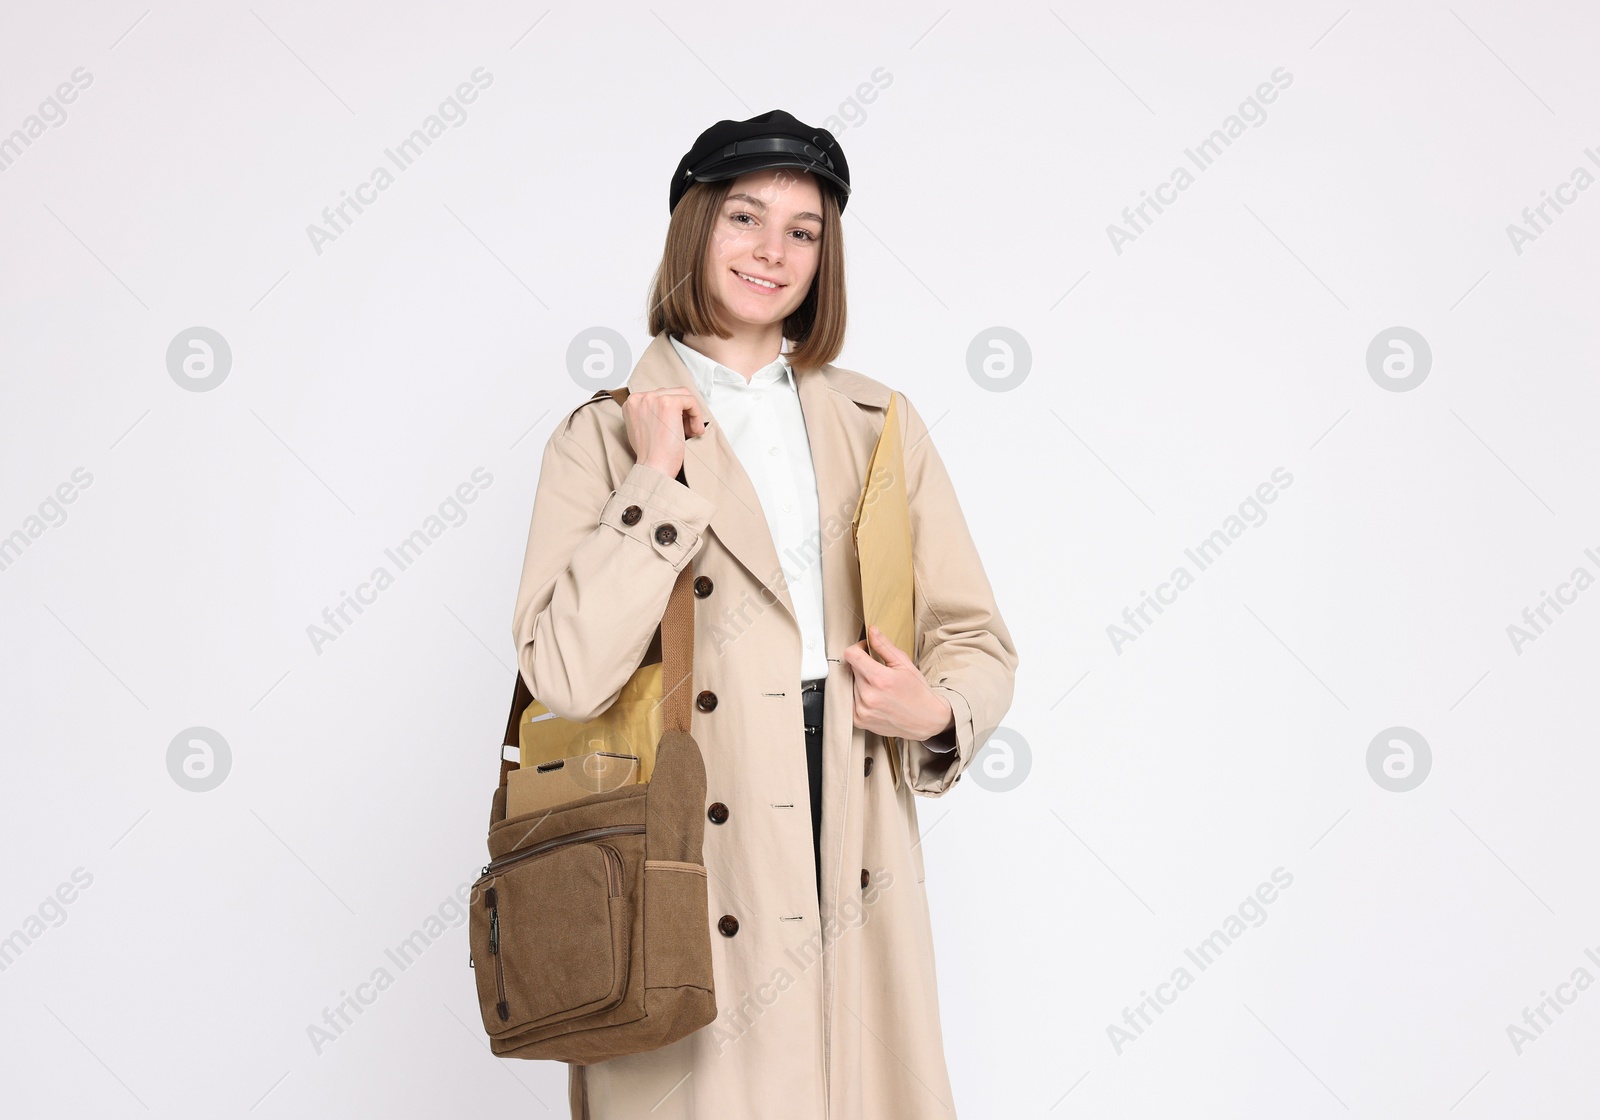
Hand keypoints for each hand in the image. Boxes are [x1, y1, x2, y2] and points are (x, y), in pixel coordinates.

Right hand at [623, 387, 708, 477]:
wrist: (653, 467)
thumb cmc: (651, 454)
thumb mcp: (643, 428)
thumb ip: (650, 414)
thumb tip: (669, 410)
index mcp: (632, 402)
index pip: (659, 396)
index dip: (673, 412)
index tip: (677, 426)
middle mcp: (640, 397)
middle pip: (672, 393)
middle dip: (682, 412)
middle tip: (686, 430)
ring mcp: (654, 398)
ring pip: (683, 395)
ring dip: (691, 413)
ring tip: (691, 431)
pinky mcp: (669, 403)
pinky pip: (691, 401)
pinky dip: (697, 416)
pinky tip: (695, 431)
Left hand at [842, 625, 953, 741]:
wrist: (926, 719)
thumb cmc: (918, 691)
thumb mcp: (904, 664)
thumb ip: (884, 646)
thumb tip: (871, 631)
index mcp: (880, 679)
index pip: (851, 655)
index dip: (858, 648)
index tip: (866, 650)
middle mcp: (868, 696)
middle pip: (852, 669)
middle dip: (863, 666)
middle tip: (880, 672)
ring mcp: (862, 710)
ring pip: (851, 684)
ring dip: (862, 682)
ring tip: (880, 689)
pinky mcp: (859, 720)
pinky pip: (851, 700)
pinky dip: (860, 696)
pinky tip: (876, 699)